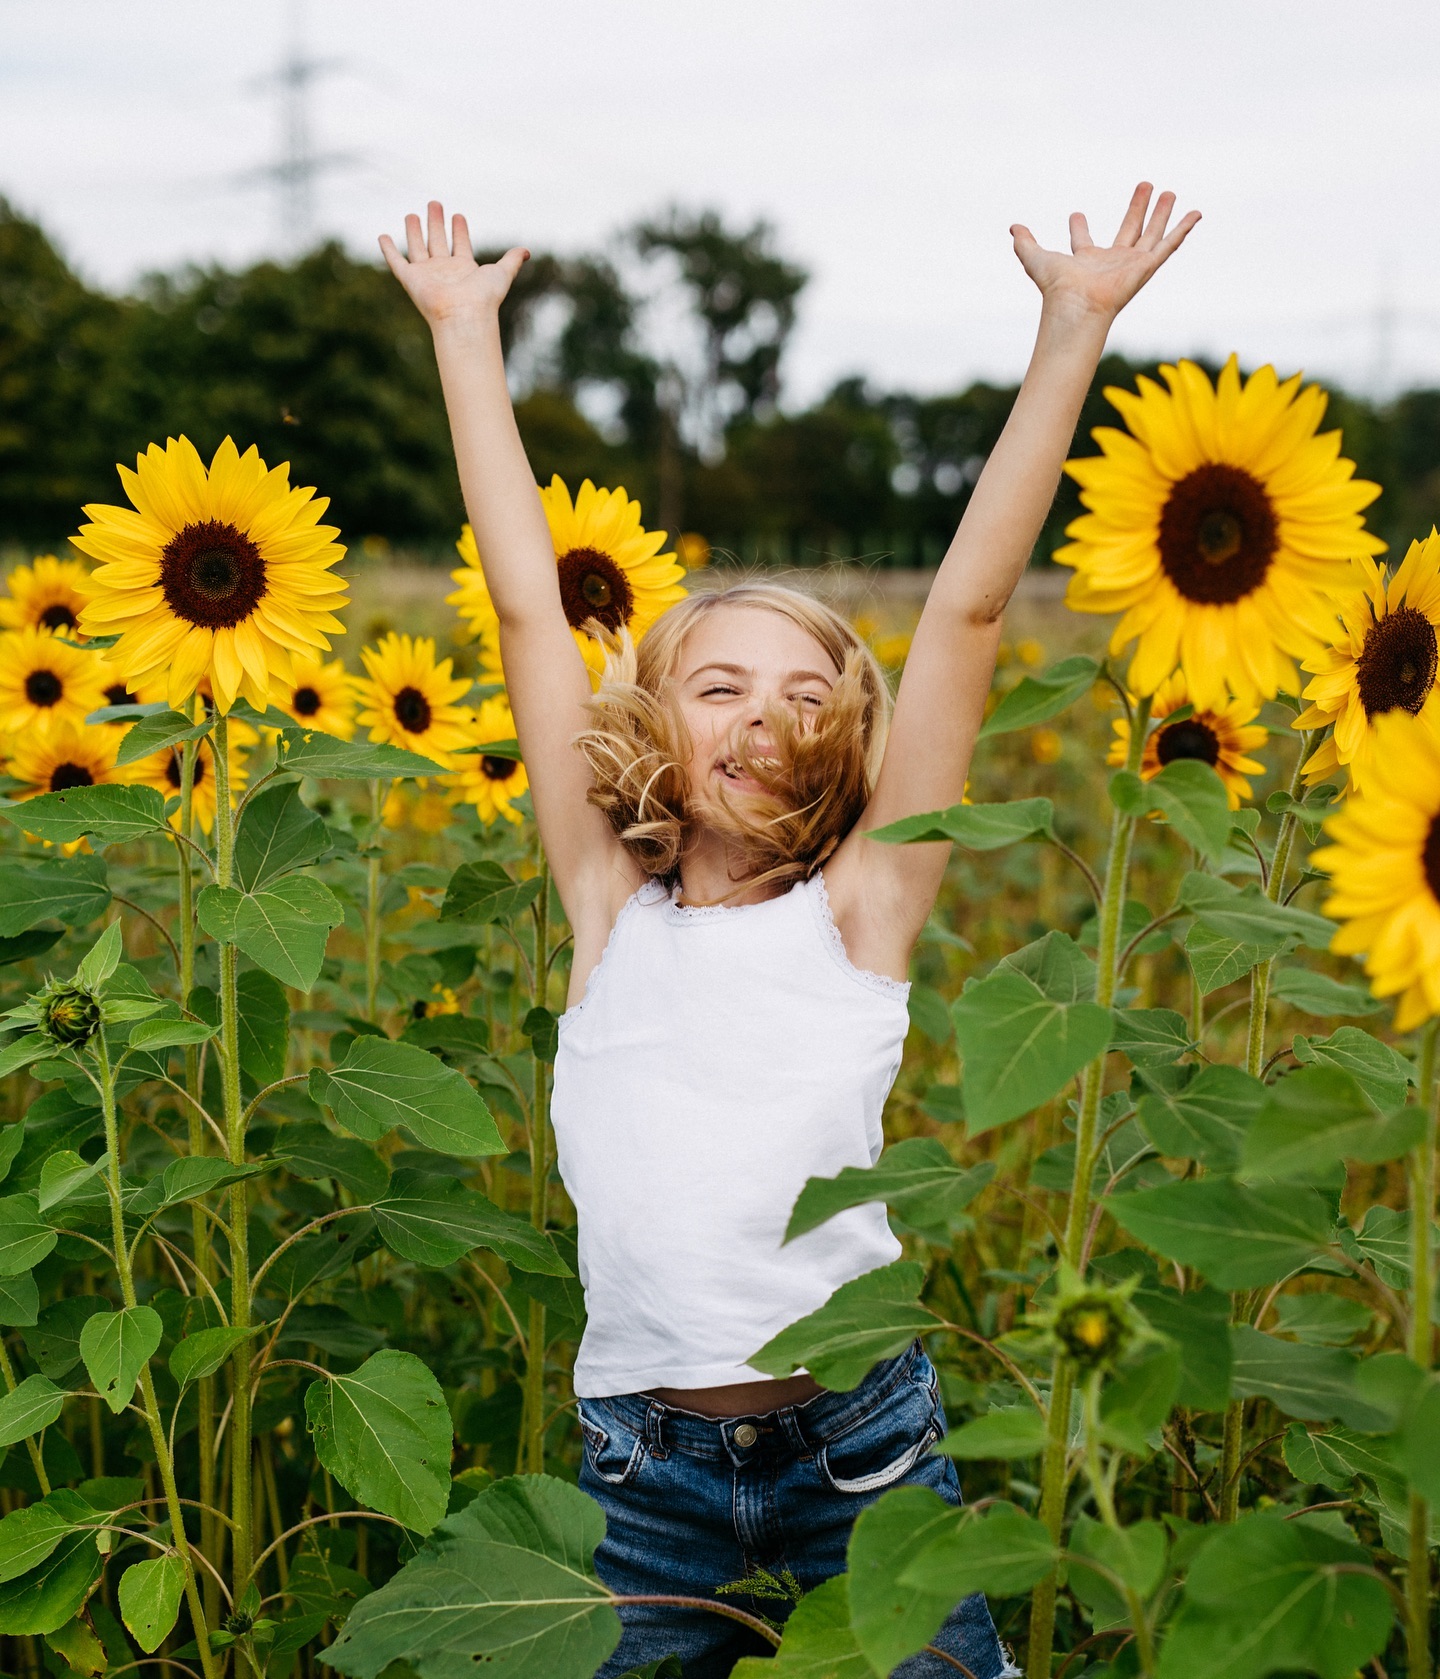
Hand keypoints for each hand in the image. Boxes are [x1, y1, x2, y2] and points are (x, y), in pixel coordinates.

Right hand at [379, 201, 527, 327]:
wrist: (465, 314)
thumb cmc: (485, 297)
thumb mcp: (502, 273)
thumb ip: (512, 260)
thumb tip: (527, 250)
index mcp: (464, 269)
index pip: (461, 245)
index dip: (460, 230)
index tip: (458, 215)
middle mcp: (444, 271)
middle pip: (438, 241)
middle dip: (436, 223)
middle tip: (435, 204)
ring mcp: (426, 275)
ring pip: (417, 247)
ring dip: (414, 231)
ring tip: (412, 214)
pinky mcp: (411, 279)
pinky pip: (396, 261)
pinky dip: (388, 250)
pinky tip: (382, 237)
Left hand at [1010, 182, 1198, 320]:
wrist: (1076, 305)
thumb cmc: (1056, 287)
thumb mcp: (1035, 258)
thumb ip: (1024, 243)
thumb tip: (1012, 227)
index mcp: (1085, 261)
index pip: (1083, 241)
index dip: (1078, 229)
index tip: (1075, 215)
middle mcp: (1111, 262)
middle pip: (1128, 230)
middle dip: (1136, 208)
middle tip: (1145, 186)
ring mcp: (1131, 265)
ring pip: (1151, 234)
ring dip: (1161, 214)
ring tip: (1170, 193)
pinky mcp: (1147, 267)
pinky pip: (1170, 244)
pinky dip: (1183, 229)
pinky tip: (1196, 214)